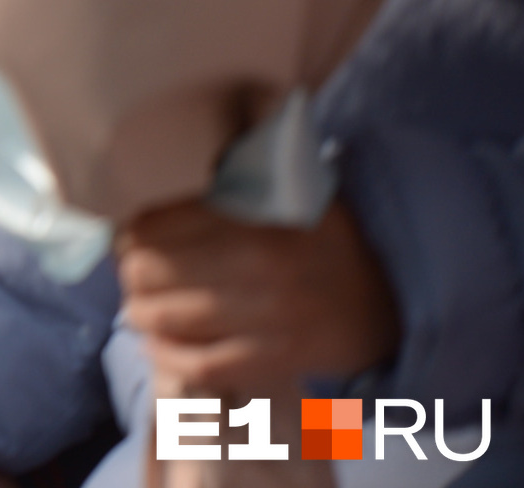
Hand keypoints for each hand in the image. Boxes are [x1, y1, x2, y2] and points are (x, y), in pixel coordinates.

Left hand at [117, 198, 400, 397]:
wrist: (394, 295)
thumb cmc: (328, 237)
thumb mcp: (290, 187)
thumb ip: (237, 173)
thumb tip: (189, 156)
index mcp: (253, 219)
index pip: (155, 226)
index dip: (131, 234)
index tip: (130, 240)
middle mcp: (257, 268)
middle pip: (150, 272)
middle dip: (132, 274)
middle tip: (134, 275)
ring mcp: (267, 319)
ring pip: (167, 319)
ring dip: (141, 314)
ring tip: (139, 308)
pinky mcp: (277, 360)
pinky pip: (202, 366)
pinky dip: (169, 358)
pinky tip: (157, 345)